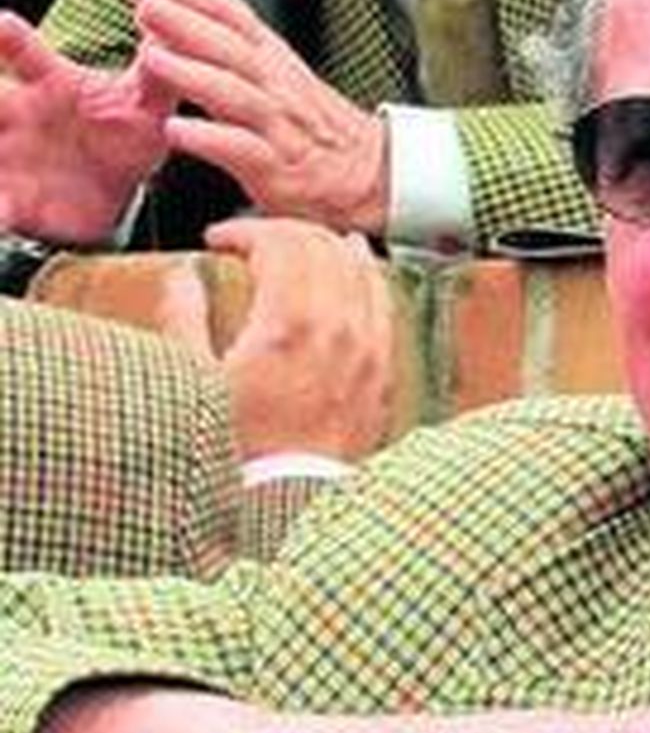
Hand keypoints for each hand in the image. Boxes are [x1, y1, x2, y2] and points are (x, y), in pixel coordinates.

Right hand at [0, 12, 169, 242]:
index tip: (3, 23)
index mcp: (49, 85)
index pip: (25, 55)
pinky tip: (2, 218)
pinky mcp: (12, 202)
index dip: (12, 39)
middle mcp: (17, 116)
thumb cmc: (127, 129)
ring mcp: (9, 158)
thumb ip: (156, 69)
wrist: (120, 189)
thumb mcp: (148, 101)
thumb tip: (169, 22)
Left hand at [128, 0, 390, 234]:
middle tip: (144, 1)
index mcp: (272, 61)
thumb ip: (230, 58)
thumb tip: (171, 34)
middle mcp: (276, 87)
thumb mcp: (280, 80)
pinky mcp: (280, 170)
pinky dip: (210, 138)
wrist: (374, 175)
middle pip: (230, 46)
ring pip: (235, 93)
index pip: (228, 12)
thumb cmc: (318, 133)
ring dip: (193, 73)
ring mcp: (279, 127)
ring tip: (151, 57)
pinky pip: (244, 150)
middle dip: (186, 20)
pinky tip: (178, 130)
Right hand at [157, 216, 395, 459]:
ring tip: (299, 239)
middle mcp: (339, 328)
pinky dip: (366, 272)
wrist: (288, 502)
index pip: (280, 243)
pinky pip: (383, 301)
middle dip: (281, 231)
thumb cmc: (240, 451)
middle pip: (320, 246)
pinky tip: (355, 263)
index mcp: (290, 324)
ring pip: (359, 267)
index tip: (218, 240)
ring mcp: (368, 348)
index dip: (245, 231)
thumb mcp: (195, 384)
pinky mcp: (382, 369)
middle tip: (250, 240)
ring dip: (324, 244)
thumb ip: (184, 319)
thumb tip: (184, 277)